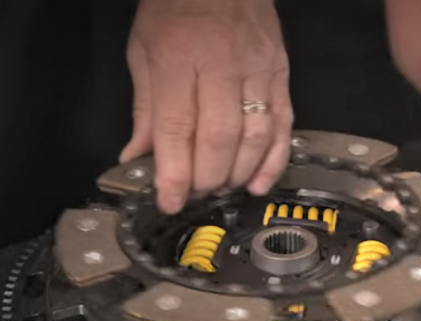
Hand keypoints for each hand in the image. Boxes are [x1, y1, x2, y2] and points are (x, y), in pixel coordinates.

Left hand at [120, 0, 292, 213]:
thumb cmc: (177, 7)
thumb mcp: (144, 49)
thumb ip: (146, 107)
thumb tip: (138, 157)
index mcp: (179, 56)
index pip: (177, 127)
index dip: (174, 173)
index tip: (169, 201)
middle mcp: (222, 64)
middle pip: (219, 138)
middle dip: (206, 178)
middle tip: (195, 195)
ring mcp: (258, 70)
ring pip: (254, 136)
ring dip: (238, 173)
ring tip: (221, 189)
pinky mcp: (282, 74)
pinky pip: (283, 125)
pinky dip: (273, 160)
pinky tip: (258, 183)